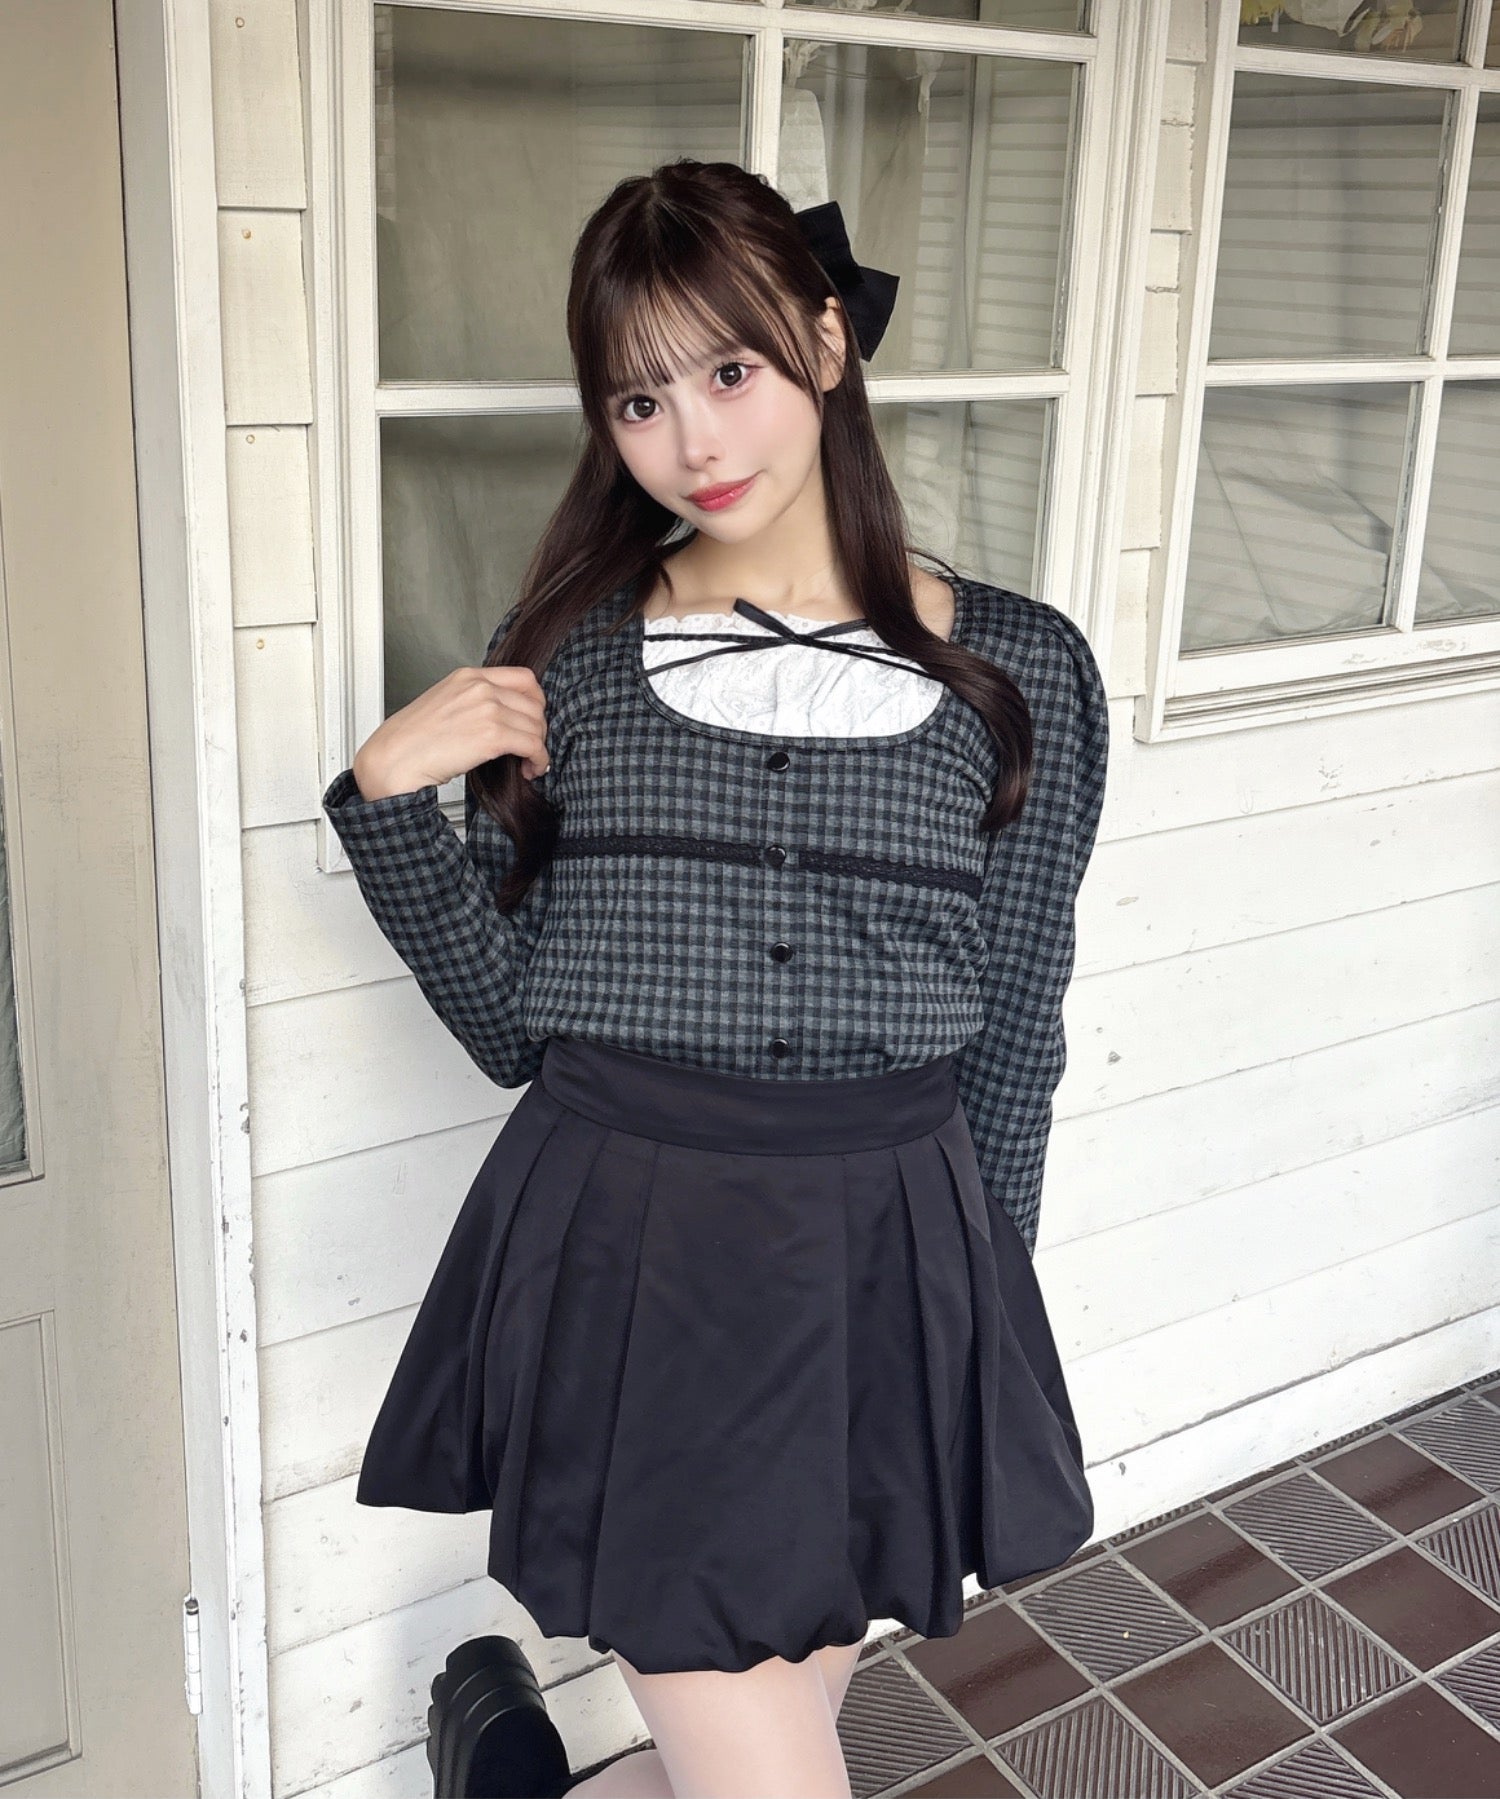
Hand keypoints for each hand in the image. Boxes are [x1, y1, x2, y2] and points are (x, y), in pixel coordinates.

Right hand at [351, 663, 549, 799]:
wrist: (394, 759)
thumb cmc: (411, 740)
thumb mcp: (444, 704)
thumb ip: (473, 701)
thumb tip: (501, 717)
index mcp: (468, 676)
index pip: (524, 678)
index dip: (536, 701)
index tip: (533, 719)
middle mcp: (480, 687)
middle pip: (535, 703)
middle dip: (538, 728)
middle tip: (531, 746)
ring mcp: (487, 709)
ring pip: (536, 726)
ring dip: (538, 747)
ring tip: (529, 763)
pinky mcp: (492, 735)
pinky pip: (533, 745)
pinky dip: (539, 760)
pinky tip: (530, 769)